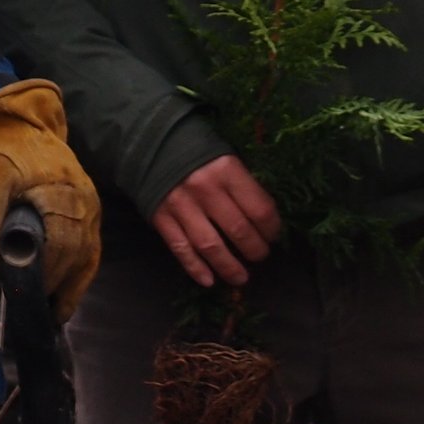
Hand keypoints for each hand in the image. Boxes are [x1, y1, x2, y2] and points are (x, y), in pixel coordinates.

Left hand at [0, 80, 102, 319]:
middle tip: (27, 307)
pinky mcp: (90, 214)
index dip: (43, 273)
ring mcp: (92, 209)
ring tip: (47, 314)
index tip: (21, 293)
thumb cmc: (2, 153)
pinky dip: (78, 279)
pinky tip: (63, 301)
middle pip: (75, 256)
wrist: (23, 124)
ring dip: (68, 289)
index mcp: (62, 192)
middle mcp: (85, 202)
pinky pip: (90, 254)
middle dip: (52, 285)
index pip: (60, 244)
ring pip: (86, 259)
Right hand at [150, 153, 280, 287]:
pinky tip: (208, 280)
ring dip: (229, 267)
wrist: (150, 142)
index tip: (273, 235)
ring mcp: (181, 206)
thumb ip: (241, 183)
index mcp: (226, 170)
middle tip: (260, 256)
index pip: (259, 208)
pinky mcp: (161, 218)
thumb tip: (262, 217)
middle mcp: (205, 189)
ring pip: (211, 246)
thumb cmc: (196, 150)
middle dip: (255, 250)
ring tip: (241, 278)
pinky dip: (195, 268)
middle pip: (239, 231)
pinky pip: (181, 248)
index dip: (272, 228)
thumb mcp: (225, 156)